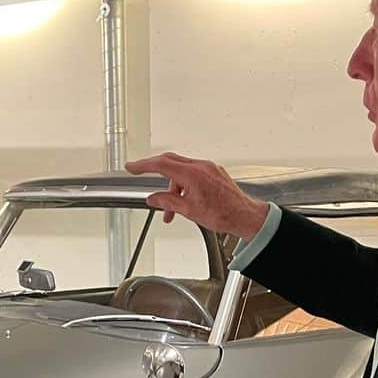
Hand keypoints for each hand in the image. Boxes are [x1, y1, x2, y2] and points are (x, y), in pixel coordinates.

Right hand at [126, 151, 269, 236]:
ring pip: (181, 170)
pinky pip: (192, 174)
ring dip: (171, 186)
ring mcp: (208, 168)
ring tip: (170, 208)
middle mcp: (201, 166)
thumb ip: (168, 202)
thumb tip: (154, 199)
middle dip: (154, 170)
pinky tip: (183, 200)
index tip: (132, 167)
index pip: (161, 164)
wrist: (245, 216)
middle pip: (170, 161)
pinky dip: (183, 185)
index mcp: (193, 174)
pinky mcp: (213, 172)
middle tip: (140, 174)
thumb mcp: (189, 210)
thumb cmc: (224, 214)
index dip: (143, 165)